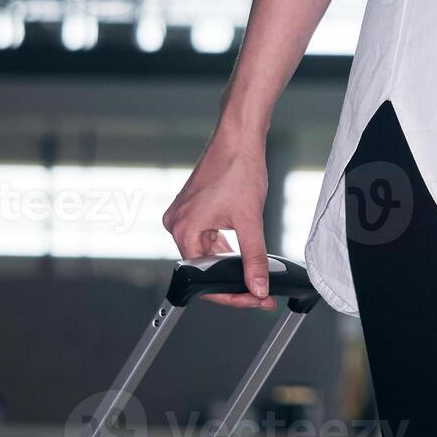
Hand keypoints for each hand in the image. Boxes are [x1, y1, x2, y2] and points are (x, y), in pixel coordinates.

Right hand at [162, 128, 274, 309]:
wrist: (239, 137)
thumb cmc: (239, 169)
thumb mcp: (250, 220)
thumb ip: (254, 258)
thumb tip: (258, 287)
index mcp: (184, 229)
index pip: (203, 276)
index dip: (229, 293)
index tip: (251, 299)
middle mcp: (177, 223)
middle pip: (204, 267)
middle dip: (232, 281)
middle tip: (259, 292)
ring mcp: (183, 215)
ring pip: (207, 252)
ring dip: (230, 265)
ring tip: (255, 275)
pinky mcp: (193, 208)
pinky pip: (207, 237)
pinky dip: (225, 248)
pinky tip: (242, 252)